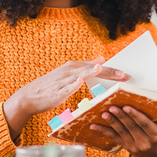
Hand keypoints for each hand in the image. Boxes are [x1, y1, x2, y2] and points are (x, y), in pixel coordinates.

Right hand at [3, 57, 128, 139]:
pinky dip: (72, 84)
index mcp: (74, 67)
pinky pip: (65, 88)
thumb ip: (86, 66)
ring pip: (79, 76)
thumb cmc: (51, 86)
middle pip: (91, 70)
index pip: (96, 67)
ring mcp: (62, 81)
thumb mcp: (69, 73)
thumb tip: (101, 59)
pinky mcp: (56, 92)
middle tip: (124, 75)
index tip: (127, 75)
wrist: (29, 96)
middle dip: (108, 72)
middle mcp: (69, 71)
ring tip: (100, 69)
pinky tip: (78, 81)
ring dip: (90, 72)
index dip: (112, 71)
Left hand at [90, 101, 156, 156]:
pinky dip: (102, 131)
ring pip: (121, 132)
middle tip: (112, 107)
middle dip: (121, 117)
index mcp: (156, 136)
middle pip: (131, 127)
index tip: (127, 107)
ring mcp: (133, 146)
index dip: (135, 116)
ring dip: (111, 122)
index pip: (144, 124)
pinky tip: (93, 125)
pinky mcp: (124, 146)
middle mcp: (144, 142)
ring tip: (104, 112)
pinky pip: (112, 138)